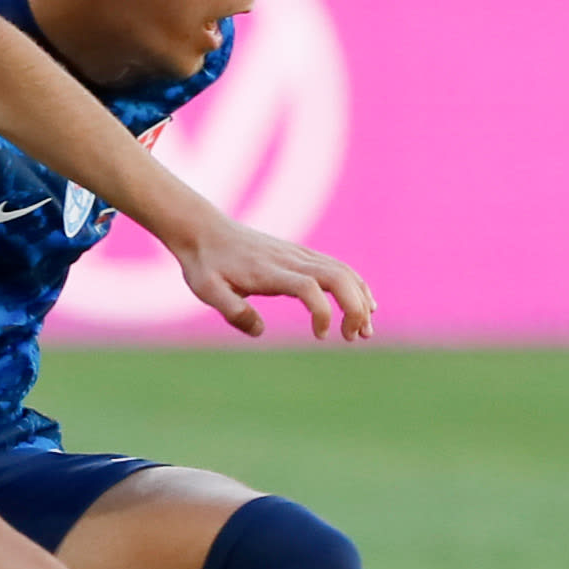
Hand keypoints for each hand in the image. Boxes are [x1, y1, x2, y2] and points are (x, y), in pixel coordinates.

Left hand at [162, 210, 373, 341]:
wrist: (205, 230)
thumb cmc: (205, 263)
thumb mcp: (206, 289)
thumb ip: (232, 311)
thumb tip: (260, 331)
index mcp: (269, 270)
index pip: (308, 287)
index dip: (322, 313)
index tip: (321, 337)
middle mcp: (290, 259)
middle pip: (338, 276)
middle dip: (355, 308)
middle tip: (353, 338)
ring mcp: (299, 254)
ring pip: (343, 271)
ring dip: (360, 299)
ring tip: (363, 331)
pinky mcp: (301, 254)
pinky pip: (338, 267)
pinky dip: (356, 286)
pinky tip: (363, 305)